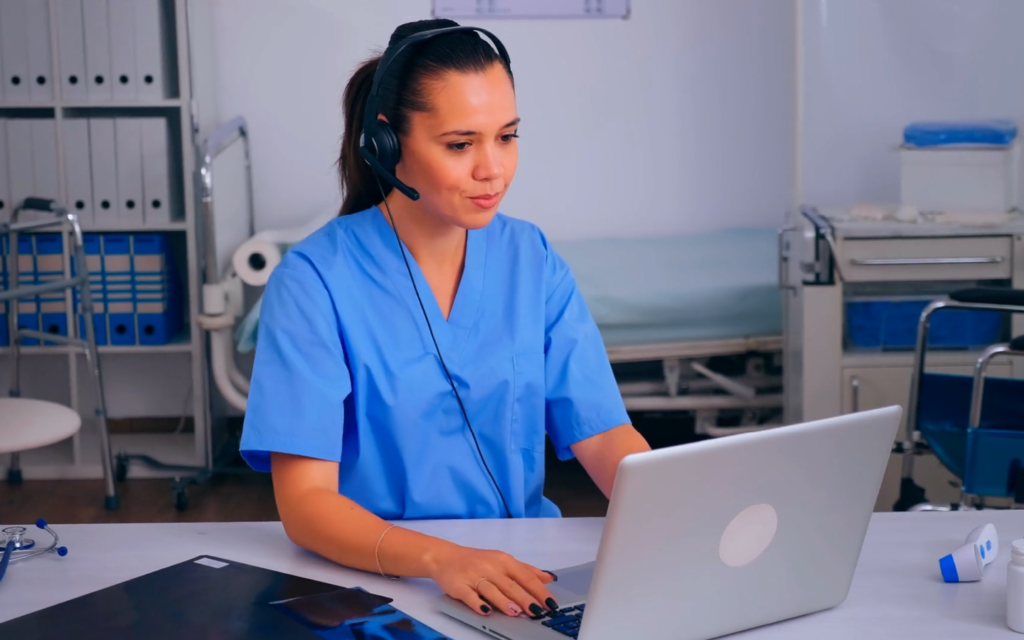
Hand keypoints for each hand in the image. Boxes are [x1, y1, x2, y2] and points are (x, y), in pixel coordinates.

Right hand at [427, 543, 558, 617]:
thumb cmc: (477, 561)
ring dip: (504, 601)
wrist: (445, 557)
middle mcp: (491, 567)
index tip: (551, 603)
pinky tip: (486, 612)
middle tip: (538, 611)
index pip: (526, 576)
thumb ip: (525, 570)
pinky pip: (470, 596)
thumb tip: (549, 578)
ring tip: (516, 612)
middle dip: (525, 598)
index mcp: (504, 561)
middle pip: (511, 585)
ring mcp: (474, 576)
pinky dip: (478, 604)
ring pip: (492, 590)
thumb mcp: (502, 561)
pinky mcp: (459, 586)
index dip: (539, 590)